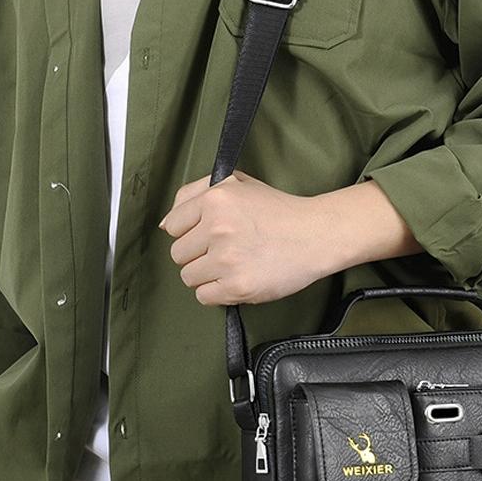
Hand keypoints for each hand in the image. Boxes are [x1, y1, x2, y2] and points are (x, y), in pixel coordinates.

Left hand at [159, 170, 423, 305]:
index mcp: (214, 198)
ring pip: (188, 277)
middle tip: (222, 251)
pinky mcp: (238, 287)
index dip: (189, 232)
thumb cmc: (276, 209)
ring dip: (206, 275)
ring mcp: (227, 260)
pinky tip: (235, 280)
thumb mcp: (238, 183)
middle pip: (178, 254)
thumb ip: (196, 192)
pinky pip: (204, 297)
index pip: (172, 226)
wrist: (316, 235)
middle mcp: (217, 228)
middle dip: (197, 254)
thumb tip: (165, 224)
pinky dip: (216, 293)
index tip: (208, 234)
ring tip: (230, 266)